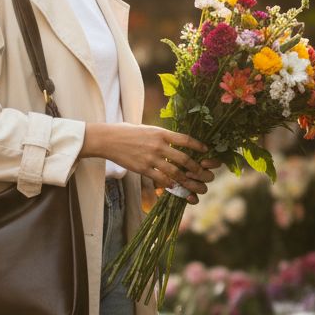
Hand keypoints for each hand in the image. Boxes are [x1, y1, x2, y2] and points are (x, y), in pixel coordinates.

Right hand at [80, 123, 214, 201]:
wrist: (108, 139)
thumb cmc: (127, 132)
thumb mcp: (147, 129)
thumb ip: (161, 135)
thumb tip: (175, 140)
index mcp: (161, 133)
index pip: (185, 139)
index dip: (198, 146)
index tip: (206, 150)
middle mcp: (158, 145)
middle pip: (184, 158)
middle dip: (196, 167)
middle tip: (202, 172)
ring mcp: (150, 158)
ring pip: (174, 171)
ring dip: (185, 179)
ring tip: (191, 183)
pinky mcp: (142, 168)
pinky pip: (160, 178)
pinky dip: (169, 183)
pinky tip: (173, 185)